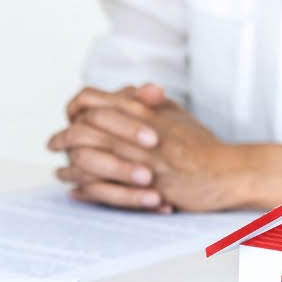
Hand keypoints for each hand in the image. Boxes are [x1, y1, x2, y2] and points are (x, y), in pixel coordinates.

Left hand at [48, 84, 281, 210]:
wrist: (228, 173)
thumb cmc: (202, 146)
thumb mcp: (176, 114)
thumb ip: (150, 102)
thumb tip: (131, 89)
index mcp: (144, 111)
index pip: (94, 99)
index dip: (75, 107)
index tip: (68, 116)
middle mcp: (139, 132)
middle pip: (85, 127)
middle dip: (63, 137)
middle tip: (52, 144)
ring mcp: (141, 159)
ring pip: (90, 157)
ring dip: (70, 164)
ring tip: (59, 171)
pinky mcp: (146, 186)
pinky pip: (105, 188)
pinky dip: (85, 189)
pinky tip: (75, 191)